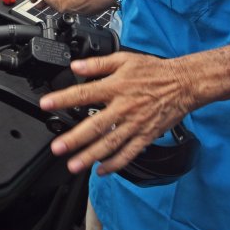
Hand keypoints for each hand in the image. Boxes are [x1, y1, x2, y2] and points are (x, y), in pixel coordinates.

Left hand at [38, 52, 197, 175]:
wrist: (183, 84)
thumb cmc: (153, 71)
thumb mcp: (124, 59)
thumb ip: (98, 63)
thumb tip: (76, 66)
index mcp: (116, 87)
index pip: (84, 93)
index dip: (63, 99)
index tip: (46, 104)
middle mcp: (124, 108)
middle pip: (95, 126)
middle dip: (75, 139)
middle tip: (58, 148)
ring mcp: (135, 124)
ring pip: (110, 144)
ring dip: (91, 156)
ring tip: (74, 165)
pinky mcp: (146, 135)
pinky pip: (129, 153)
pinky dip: (115, 164)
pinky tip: (101, 170)